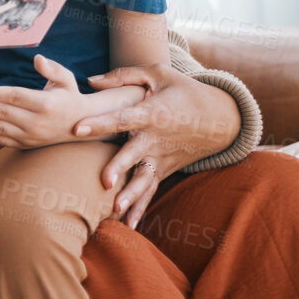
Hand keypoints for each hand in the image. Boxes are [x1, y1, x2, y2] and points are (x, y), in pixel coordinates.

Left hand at [0, 55, 107, 148]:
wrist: (80, 124)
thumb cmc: (69, 96)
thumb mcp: (66, 80)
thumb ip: (52, 69)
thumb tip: (38, 58)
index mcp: (47, 104)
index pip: (17, 97)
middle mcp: (39, 122)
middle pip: (4, 113)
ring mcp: (31, 136)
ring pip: (0, 128)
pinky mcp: (26, 144)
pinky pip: (2, 140)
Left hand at [75, 64, 240, 226]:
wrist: (221, 117)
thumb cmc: (184, 91)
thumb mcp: (158, 74)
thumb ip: (123, 76)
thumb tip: (90, 81)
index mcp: (151, 113)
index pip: (122, 118)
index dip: (100, 122)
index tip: (77, 128)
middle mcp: (156, 139)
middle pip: (134, 154)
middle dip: (120, 167)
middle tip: (104, 181)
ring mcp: (161, 157)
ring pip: (145, 178)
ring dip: (132, 195)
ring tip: (116, 209)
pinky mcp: (164, 169)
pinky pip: (152, 189)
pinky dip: (141, 207)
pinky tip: (129, 224)